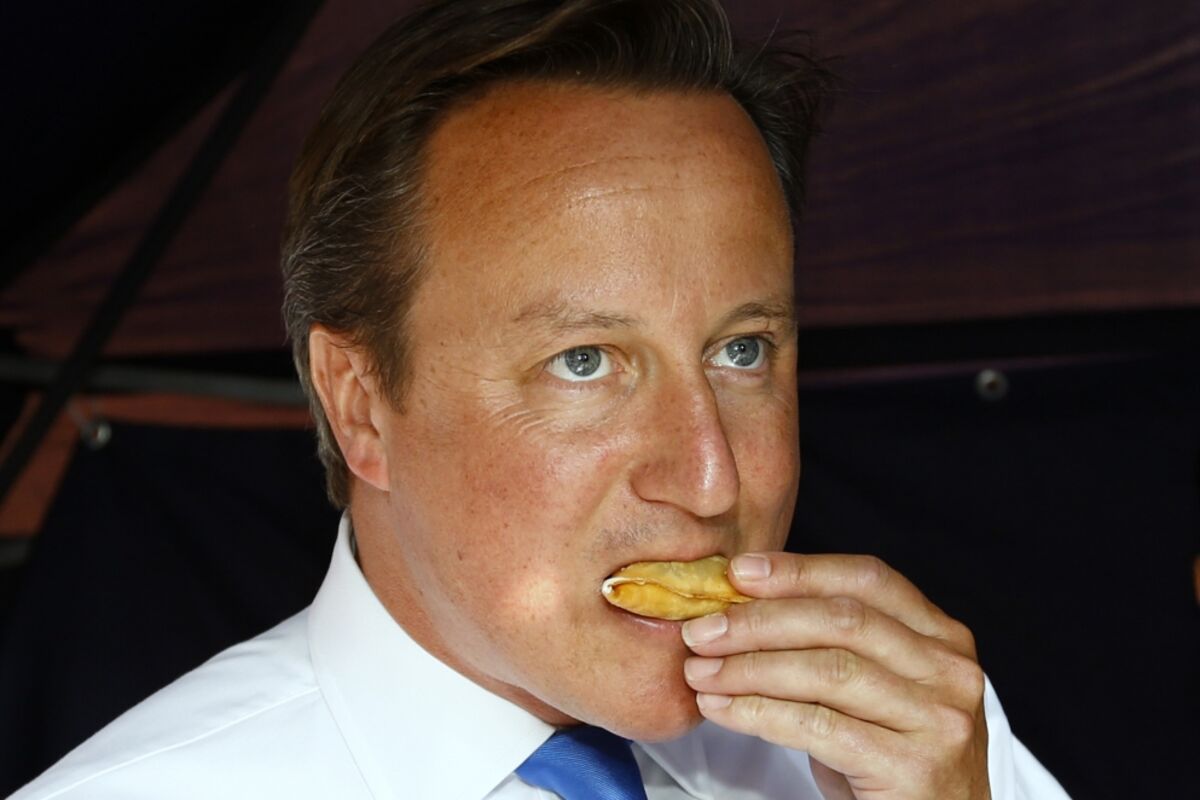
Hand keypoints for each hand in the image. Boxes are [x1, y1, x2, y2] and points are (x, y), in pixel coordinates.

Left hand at [681, 552, 989, 799]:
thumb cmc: (889, 758)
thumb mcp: (869, 689)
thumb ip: (829, 643)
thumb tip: (740, 604)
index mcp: (942, 636)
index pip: (866, 579)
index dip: (799, 570)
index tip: (738, 572)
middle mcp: (950, 671)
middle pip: (842, 621)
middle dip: (760, 621)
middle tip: (701, 630)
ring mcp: (938, 720)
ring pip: (827, 671)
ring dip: (750, 668)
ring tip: (701, 671)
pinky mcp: (913, 768)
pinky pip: (818, 727)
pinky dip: (760, 713)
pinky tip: (723, 709)